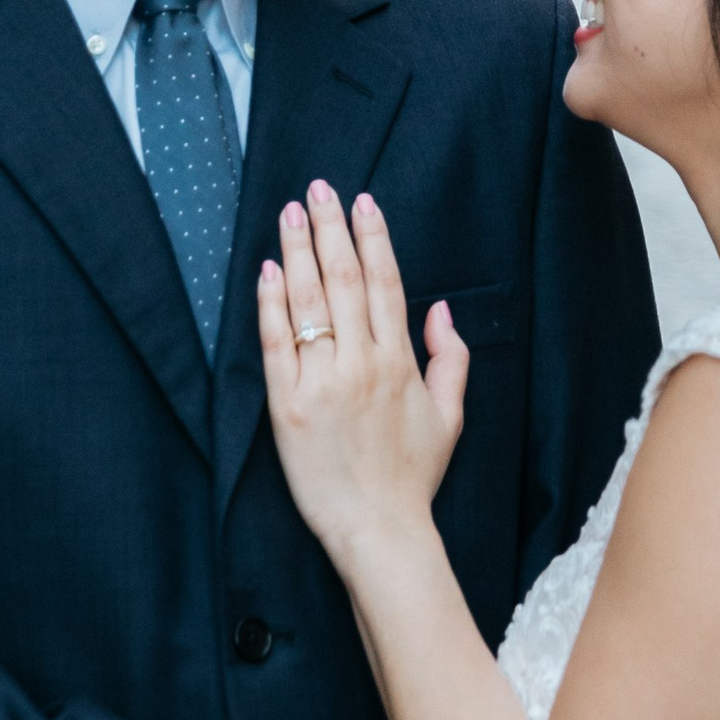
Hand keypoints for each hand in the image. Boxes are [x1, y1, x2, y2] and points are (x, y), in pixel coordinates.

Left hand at [259, 183, 467, 565]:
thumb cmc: (413, 476)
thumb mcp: (450, 417)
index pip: (385, 283)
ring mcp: (324, 383)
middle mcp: (363, 364)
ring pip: (309, 302)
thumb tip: (441, 309)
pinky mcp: (289, 407)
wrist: (380, 529)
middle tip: (319, 190)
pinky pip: (277, 344)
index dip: (373, 238)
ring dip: (299, 251)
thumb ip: (451, 358)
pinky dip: (271, 304)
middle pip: (344, 280)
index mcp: (401, 362)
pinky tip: (268, 270)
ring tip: (289, 213)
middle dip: (331, 228)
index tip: (361, 203)